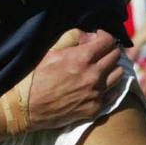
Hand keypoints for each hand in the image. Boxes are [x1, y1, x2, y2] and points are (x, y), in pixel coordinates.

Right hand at [0, 29, 123, 133]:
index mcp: (83, 58)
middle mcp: (94, 75)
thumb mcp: (50, 52)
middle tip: (99, 53)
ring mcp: (96, 93)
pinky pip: (113, 94)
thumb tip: (90, 36)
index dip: (105, 36)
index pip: (109, 41)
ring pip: (119, 75)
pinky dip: (109, 88)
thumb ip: (72, 38)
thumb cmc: (35, 78)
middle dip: (109, 51)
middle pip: (117, 56)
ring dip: (112, 69)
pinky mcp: (95, 108)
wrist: (26, 108)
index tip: (98, 38)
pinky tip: (98, 86)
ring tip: (101, 69)